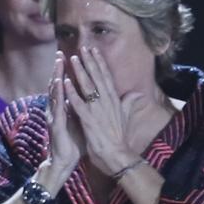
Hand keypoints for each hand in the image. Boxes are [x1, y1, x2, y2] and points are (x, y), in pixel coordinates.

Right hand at [45, 53, 82, 173]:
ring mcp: (55, 115)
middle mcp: (58, 109)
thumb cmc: (74, 142)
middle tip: (61, 52)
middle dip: (59, 69)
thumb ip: (85, 108)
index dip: (69, 72)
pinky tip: (58, 83)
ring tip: (59, 61)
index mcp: (66, 107)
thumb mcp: (83, 121)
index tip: (74, 57)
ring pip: (55, 92)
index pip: (66, 86)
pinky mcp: (55, 123)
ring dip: (56, 76)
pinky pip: (57, 106)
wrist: (66, 161)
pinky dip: (57, 94)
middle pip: (58, 85)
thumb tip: (91, 97)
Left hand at [64, 46, 144, 174]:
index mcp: (114, 100)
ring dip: (80, 72)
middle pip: (97, 77)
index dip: (100, 63)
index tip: (94, 50)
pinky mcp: (89, 120)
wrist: (117, 155)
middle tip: (82, 47)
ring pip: (87, 87)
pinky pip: (78, 103)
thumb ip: (129, 102)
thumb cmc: (119, 137)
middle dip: (89, 62)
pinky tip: (65, 82)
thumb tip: (138, 93)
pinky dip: (72, 92)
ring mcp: (97, 110)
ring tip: (73, 59)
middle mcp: (107, 102)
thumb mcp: (125, 117)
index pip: (106, 77)